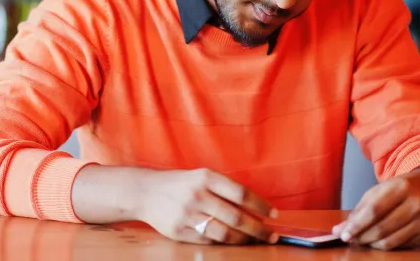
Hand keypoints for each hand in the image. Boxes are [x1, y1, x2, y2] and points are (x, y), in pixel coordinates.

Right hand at [137, 168, 279, 245]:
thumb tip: (256, 208)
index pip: (241, 193)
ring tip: (255, 241)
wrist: (146, 192)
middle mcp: (198, 195)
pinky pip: (209, 240)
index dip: (261, 206)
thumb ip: (225, 189)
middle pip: (236, 216)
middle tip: (271, 235)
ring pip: (225, 232)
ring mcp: (188, 214)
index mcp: (206, 177)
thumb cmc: (181, 184)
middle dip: (258, 228)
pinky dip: (225, 243)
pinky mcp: (180, 231)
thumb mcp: (202, 177)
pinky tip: (234, 242)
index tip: (274, 214)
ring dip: (245, 239)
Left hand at [333, 166, 419, 250]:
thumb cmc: (401, 187)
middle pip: (381, 228)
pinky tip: (379, 239)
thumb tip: (342, 228)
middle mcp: (415, 204)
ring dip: (371, 243)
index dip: (357, 225)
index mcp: (401, 187)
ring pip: (390, 241)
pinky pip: (400, 245)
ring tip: (362, 239)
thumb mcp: (381, 189)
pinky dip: (385, 245)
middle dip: (361, 237)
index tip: (343, 234)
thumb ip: (361, 208)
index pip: (374, 210)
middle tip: (349, 238)